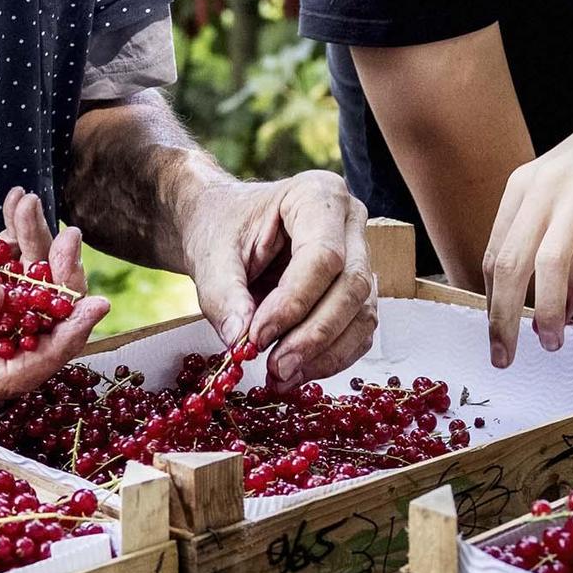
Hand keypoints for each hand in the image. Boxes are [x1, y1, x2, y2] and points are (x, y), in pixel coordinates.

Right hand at [0, 188, 105, 408]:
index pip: (17, 370)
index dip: (60, 340)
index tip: (94, 304)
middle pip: (30, 334)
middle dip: (56, 286)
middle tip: (68, 238)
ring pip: (22, 301)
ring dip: (35, 254)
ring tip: (33, 208)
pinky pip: (1, 277)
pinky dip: (12, 243)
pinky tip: (16, 207)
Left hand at [177, 170, 376, 387]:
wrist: (225, 226)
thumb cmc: (222, 229)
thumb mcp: (211, 256)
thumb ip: (223, 296)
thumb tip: (239, 340)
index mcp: (318, 195)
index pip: (322, 256)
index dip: (294, 303)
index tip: (256, 338)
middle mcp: (350, 222)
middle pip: (351, 286)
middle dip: (313, 335)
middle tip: (275, 368)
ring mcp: (361, 255)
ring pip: (361, 313)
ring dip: (324, 354)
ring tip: (280, 377)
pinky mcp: (357, 290)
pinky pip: (358, 330)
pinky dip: (330, 358)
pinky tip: (296, 373)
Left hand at [482, 75, 572, 364]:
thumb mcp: (566, 186)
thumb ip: (549, 233)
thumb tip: (548, 301)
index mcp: (524, 185)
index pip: (495, 255)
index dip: (491, 303)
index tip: (496, 339)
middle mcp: (546, 187)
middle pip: (511, 265)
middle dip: (504, 319)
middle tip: (506, 357)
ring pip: (548, 266)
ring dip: (547, 314)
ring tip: (554, 343)